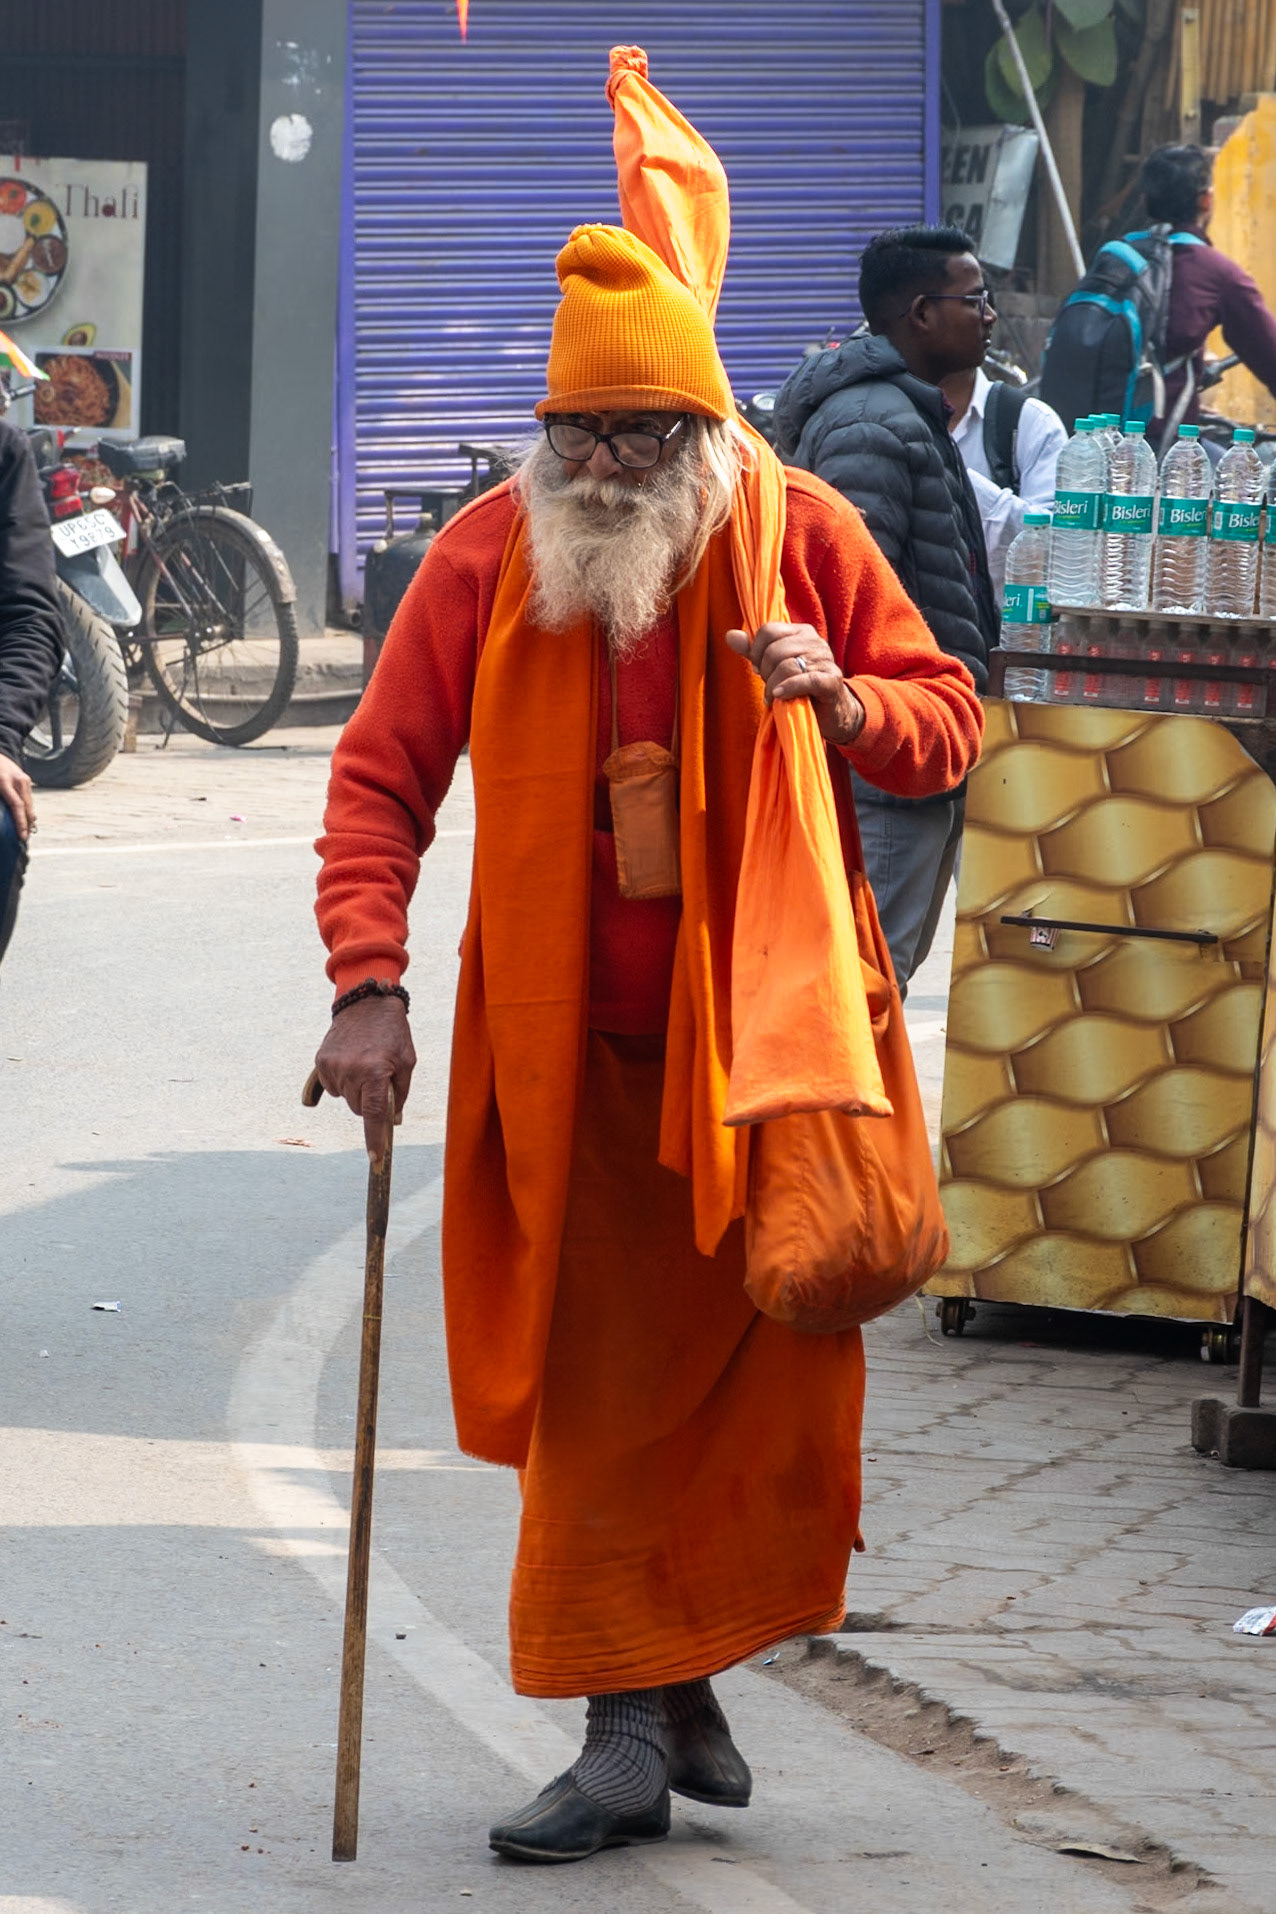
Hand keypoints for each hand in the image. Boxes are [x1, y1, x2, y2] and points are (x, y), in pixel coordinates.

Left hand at [0, 752, 34, 840]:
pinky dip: (26, 810)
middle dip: (27, 825)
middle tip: (24, 838)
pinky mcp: (26, 779)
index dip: (20, 823)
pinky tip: (23, 818)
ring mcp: (25, 780)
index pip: (17, 806)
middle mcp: (19, 781)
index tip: (22, 836)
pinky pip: (28, 798)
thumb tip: (2, 817)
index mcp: (6, 782)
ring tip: (24, 831)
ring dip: (28, 819)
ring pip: (30, 804)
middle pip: (27, 808)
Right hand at [314, 994, 415, 1160]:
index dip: (375, 1139)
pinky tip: (350, 1062)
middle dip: (370, 1101)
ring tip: (365, 1064)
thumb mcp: (406, 1062)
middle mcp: (351, 1071)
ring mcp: (333, 1066)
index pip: (374, 1114)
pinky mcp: (321, 1061)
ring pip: (346, 1099)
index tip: (376, 1160)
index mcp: (375, 1072)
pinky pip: (332, 1087)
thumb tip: (393, 1122)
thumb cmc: (393, 1034)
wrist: (366, 1003)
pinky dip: (342, 1081)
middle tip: (378, 1078)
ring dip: (356, 1090)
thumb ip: (400, 1094)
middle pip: (360, 1110)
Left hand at [724, 621, 864, 746]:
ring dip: (773, 686)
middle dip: (765, 672)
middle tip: (768, 687)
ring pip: (787, 666)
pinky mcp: (832, 681)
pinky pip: (806, 680)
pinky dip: (789, 688)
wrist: (829, 713)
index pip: (768, 630)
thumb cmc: (799, 688)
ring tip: (774, 697)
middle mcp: (815, 642)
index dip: (756, 651)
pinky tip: (780, 697)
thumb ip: (753, 652)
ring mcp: (826, 660)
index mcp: (801, 632)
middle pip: (775, 650)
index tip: (758, 669)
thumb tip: (730, 635)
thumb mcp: (773, 667)